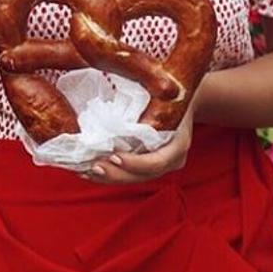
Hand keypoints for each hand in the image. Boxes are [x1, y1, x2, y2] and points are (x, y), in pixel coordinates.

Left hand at [82, 88, 200, 184]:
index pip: (156, 163)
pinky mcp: (152, 164)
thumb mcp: (165, 95)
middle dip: (116, 174)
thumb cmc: (172, 93)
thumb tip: (123, 98)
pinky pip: (132, 173)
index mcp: (179, 144)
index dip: (134, 163)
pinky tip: (91, 170)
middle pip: (142, 176)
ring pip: (135, 178)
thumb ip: (149, 103)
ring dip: (109, 177)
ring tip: (86, 171)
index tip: (113, 155)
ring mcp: (163, 165)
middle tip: (93, 167)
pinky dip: (112, 172)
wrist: (186, 98)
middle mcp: (173, 160)